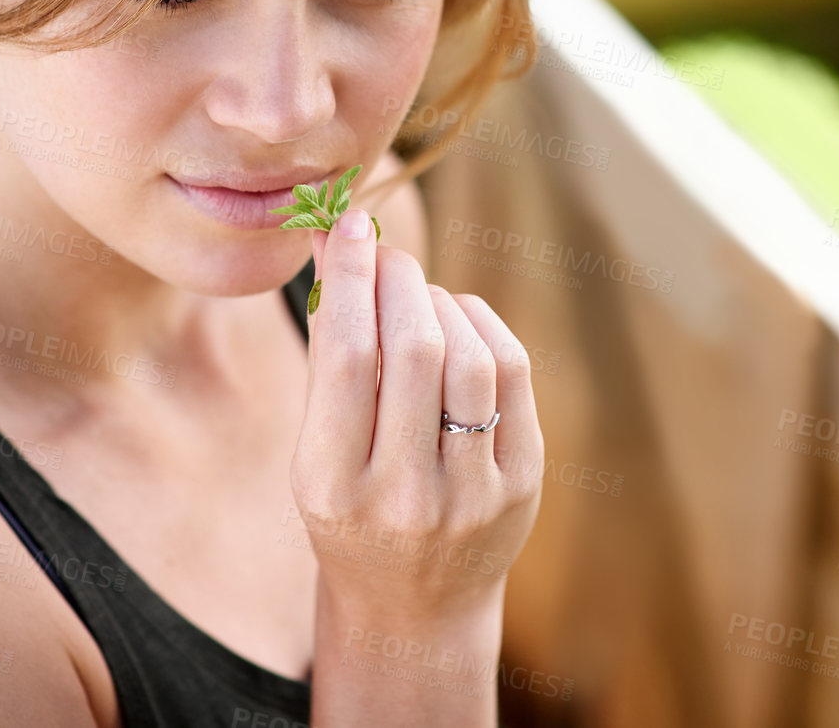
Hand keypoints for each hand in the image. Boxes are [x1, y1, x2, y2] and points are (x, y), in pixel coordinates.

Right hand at [291, 204, 544, 623]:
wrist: (412, 610)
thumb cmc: (351, 513)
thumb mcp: (316, 456)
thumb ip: (328, 360)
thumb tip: (338, 248)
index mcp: (332, 486)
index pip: (346, 355)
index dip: (349, 277)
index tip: (349, 228)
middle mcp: (404, 495)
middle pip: (413, 348)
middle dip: (398, 280)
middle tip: (385, 255)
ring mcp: (471, 494)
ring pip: (468, 357)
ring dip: (439, 303)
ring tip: (418, 297)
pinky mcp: (522, 484)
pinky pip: (511, 375)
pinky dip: (483, 326)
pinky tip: (460, 319)